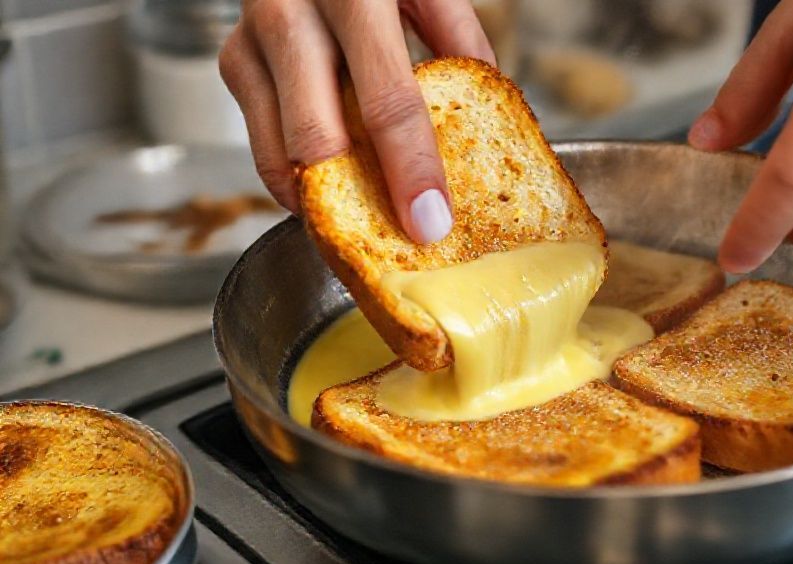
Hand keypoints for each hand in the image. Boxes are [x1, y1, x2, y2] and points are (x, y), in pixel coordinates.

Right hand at [219, 0, 495, 242]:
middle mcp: (289, 13)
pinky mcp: (233, 61)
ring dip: (326, 201)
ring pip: (280, 152)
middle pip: (319, 136)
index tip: (430, 221)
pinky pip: (263, 144)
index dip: (411, 168)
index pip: (387, 98)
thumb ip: (458, 37)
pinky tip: (333, 189)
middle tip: (398, 241)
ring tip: (368, 225)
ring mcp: (251, 40)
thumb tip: (488, 114)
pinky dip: (298, 177)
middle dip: (361, 203)